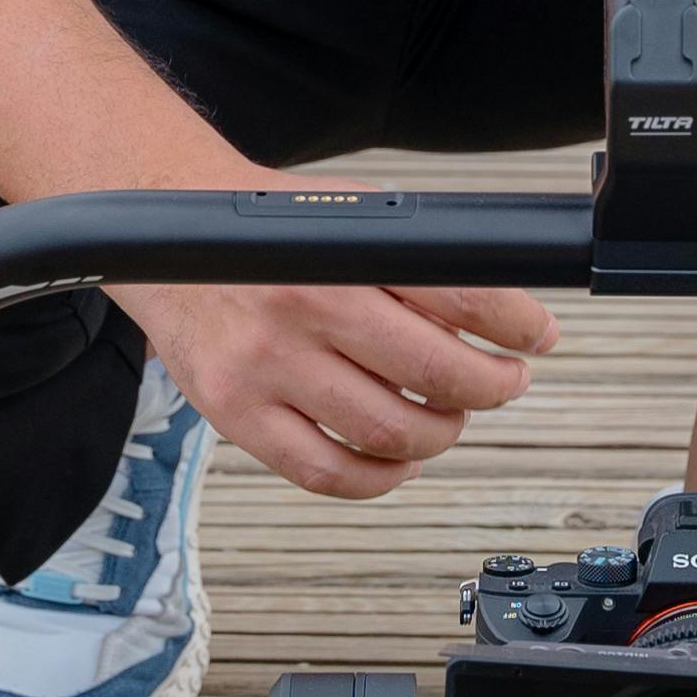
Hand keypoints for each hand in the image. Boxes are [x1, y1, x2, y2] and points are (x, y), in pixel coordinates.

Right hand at [126, 271, 561, 500]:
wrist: (158, 234)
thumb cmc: (260, 228)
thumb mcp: (342, 218)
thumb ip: (410, 258)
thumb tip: (500, 308)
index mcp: (340, 252)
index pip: (460, 297)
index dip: (518, 325)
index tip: (538, 337)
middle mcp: (304, 308)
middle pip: (436, 375)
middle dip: (493, 385)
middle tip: (505, 380)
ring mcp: (267, 369)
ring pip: (389, 434)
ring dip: (443, 434)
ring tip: (451, 418)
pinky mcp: (237, 415)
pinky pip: (326, 475)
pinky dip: (379, 479)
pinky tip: (399, 461)